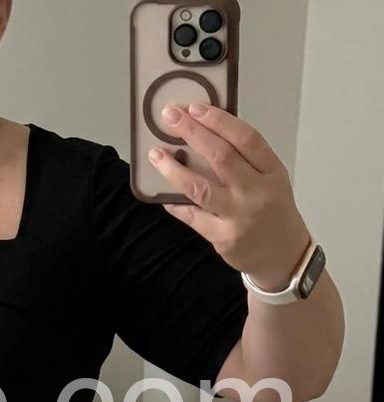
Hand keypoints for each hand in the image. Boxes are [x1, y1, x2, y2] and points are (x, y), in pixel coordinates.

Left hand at [148, 102, 311, 287]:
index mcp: (272, 171)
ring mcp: (239, 217)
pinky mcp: (222, 238)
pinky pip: (192, 216)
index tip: (195, 108)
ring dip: (173, 170)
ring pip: (201, 188)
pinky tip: (161, 194)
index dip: (219, 121)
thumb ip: (244, 160)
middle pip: (221, 157)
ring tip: (155, 155)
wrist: (283, 255)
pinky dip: (175, 203)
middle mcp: (257, 192)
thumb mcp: (271, 179)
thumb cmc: (272, 210)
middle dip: (192, 134)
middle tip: (170, 117)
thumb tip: (204, 134)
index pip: (246, 139)